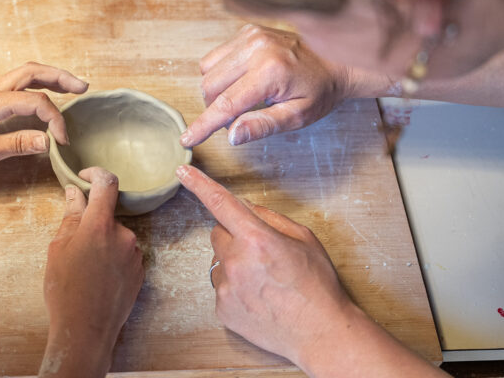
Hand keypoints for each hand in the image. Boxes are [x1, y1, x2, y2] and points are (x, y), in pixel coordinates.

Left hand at [0, 62, 87, 172]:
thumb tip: (47, 141)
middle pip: (33, 72)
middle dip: (61, 77)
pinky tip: (45, 96)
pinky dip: (36, 85)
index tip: (61, 142)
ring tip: (72, 87)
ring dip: (50, 77)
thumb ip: (17, 144)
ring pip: (25, 74)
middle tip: (83, 87)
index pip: (36, 103)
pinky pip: (17, 84)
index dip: (55, 121)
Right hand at [41, 168, 143, 377]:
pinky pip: (125, 255)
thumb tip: (75, 193)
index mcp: (99, 226)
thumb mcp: (58, 249)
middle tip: (73, 247)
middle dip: (92, 225)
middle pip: (108, 217)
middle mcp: (123, 235)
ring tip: (85, 269)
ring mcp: (135, 254)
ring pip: (116, 238)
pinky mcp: (140, 272)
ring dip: (103, 244)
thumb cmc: (65, 290)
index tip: (85, 176)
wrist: (85, 331)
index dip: (96, 174)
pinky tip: (98, 279)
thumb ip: (70, 217)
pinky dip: (112, 259)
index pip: (106, 184)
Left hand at [177, 164, 354, 365]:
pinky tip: (259, 298)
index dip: (198, 184)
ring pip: (219, 262)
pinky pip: (222, 287)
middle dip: (235, 236)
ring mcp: (226, 288)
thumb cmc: (317, 285)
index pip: (220, 203)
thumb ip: (270, 218)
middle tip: (262, 253)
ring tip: (265, 281)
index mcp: (256, 239)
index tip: (182, 171)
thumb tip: (246, 208)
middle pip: (218, 234)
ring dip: (235, 264)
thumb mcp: (304, 239)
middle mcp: (235, 262)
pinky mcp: (222, 310)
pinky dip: (236, 288)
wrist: (321, 333)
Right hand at [182, 24, 351, 146]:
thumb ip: (263, 126)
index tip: (187, 139)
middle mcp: (257, 48)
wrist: (337, 59)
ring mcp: (251, 35)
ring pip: (207, 70)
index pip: (225, 104)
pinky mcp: (248, 30)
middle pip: (209, 86)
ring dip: (215, 90)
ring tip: (241, 98)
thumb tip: (232, 136)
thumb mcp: (298, 116)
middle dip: (214, 108)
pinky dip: (221, 72)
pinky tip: (241, 79)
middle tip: (237, 118)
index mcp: (270, 72)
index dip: (203, 125)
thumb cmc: (320, 90)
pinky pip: (216, 56)